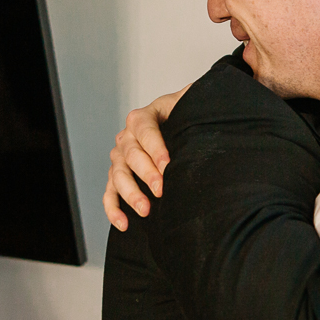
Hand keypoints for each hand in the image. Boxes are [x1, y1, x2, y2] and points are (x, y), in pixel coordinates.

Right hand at [103, 87, 186, 230]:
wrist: (180, 129)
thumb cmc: (186, 118)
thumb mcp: (192, 103)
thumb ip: (197, 98)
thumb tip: (210, 95)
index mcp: (143, 117)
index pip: (144, 129)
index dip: (155, 147)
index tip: (168, 165)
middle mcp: (127, 136)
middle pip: (130, 154)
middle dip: (145, 174)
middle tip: (161, 189)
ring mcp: (119, 158)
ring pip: (117, 175)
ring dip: (130, 193)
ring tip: (145, 210)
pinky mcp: (117, 178)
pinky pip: (109, 194)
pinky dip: (113, 209)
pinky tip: (123, 223)